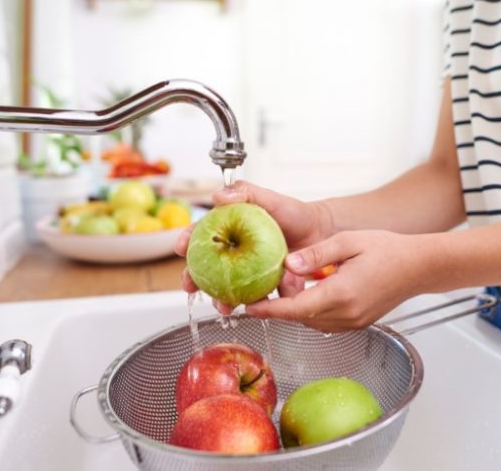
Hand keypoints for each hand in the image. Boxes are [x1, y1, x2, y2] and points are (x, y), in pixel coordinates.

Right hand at [174, 180, 333, 311]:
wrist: (321, 232)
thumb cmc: (294, 213)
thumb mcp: (270, 199)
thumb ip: (246, 192)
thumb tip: (219, 195)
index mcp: (230, 229)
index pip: (202, 234)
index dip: (187, 241)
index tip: (180, 247)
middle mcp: (235, 252)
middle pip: (207, 266)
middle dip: (194, 279)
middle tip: (189, 286)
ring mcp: (248, 270)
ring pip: (227, 287)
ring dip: (220, 299)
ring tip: (222, 306)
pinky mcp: (264, 285)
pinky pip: (256, 298)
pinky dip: (254, 305)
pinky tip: (253, 309)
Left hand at [246, 230, 439, 331]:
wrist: (419, 266)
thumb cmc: (388, 250)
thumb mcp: (348, 242)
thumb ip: (316, 254)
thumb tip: (288, 263)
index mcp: (342, 293)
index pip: (295, 309)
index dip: (269, 309)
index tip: (248, 307)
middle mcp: (346, 314)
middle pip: (300, 317)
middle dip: (281, 303)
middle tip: (272, 282)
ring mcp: (353, 322)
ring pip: (311, 321)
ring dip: (297, 307)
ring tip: (291, 284)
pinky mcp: (357, 323)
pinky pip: (324, 321)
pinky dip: (312, 310)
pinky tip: (312, 290)